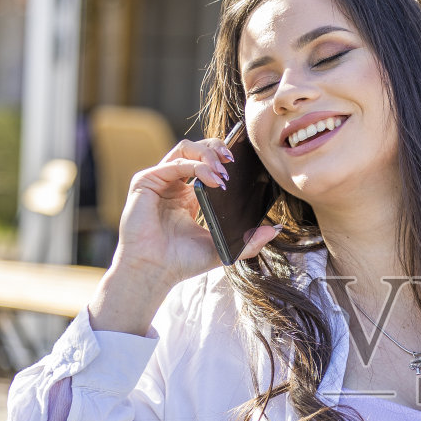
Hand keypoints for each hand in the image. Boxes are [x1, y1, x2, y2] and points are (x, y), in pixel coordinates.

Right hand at [89, 137, 278, 334]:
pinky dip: (196, 166)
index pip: (206, 163)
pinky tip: (212, 179)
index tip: (242, 163)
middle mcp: (173, 184)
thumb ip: (249, 241)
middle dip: (217, 149)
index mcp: (188, 195)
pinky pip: (174, 163)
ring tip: (224, 172)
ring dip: (208, 154)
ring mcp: (158, 181)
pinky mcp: (145, 181)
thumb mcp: (223, 249)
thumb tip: (275, 230)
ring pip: (185, 149)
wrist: (154, 272)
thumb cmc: (181, 262)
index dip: (223, 158)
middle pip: (196, 149)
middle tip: (233, 161)